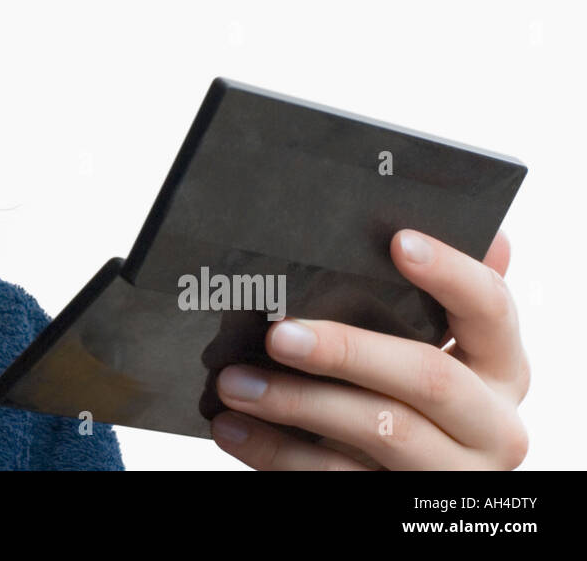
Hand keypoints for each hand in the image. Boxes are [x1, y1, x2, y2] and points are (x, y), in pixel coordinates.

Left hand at [210, 228, 529, 469]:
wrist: (403, 485)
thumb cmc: (404, 396)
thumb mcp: (421, 348)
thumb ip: (428, 299)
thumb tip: (430, 227)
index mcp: (500, 367)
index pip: (491, 308)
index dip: (450, 274)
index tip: (398, 241)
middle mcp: (490, 423)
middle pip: (426, 377)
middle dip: (346, 350)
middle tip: (277, 333)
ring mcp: (448, 471)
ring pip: (378, 432)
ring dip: (295, 404)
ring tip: (234, 382)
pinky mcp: (398, 505)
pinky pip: (335, 480)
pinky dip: (275, 453)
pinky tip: (231, 428)